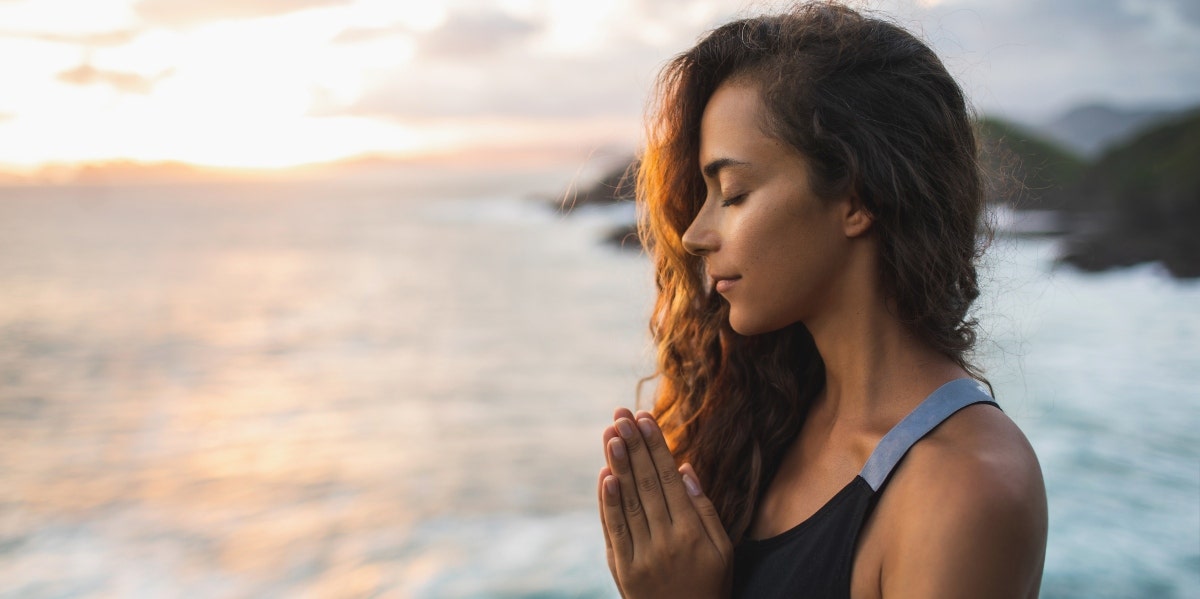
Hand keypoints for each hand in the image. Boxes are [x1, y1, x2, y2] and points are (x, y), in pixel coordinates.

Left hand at [597, 408, 732, 598]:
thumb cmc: (710, 586)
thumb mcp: (722, 549)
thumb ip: (704, 508)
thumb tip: (686, 468)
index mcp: (692, 532)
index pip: (670, 479)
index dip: (656, 447)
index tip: (645, 418)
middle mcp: (666, 541)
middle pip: (647, 484)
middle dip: (633, 446)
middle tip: (622, 415)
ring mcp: (642, 555)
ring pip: (628, 502)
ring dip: (618, 465)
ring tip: (611, 434)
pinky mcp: (623, 569)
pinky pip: (613, 530)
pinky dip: (608, 502)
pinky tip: (605, 476)